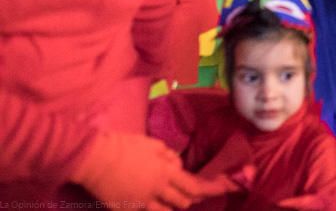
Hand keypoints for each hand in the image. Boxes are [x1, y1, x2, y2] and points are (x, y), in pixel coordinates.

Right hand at [71, 132, 237, 210]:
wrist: (94, 158)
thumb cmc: (124, 145)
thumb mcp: (152, 145)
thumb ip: (168, 157)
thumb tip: (177, 165)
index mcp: (165, 173)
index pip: (195, 186)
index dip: (214, 188)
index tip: (227, 187)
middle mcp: (156, 191)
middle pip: (183, 202)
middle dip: (191, 197)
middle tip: (193, 192)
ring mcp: (141, 203)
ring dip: (172, 206)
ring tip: (170, 197)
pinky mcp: (125, 210)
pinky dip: (152, 209)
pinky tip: (151, 203)